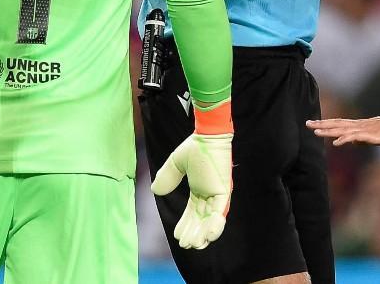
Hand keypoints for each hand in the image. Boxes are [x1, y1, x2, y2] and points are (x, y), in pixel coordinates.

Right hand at [151, 132, 232, 248]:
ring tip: (194, 244)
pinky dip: (216, 225)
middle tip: (185, 245)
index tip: (177, 236)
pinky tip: (208, 236)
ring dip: (203, 233)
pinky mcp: (224, 192)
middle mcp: (210, 194)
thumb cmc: (196, 146)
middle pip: (201, 219)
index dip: (185, 224)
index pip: (192, 212)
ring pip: (211, 220)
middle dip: (193, 233)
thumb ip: (167, 177)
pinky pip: (220, 212)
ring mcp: (218, 194)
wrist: (207, 135)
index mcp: (200, 189)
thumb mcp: (176, 163)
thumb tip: (156, 191)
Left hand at [306, 109, 379, 146]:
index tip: (313, 124)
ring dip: (329, 131)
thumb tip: (350, 142)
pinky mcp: (371, 135)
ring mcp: (365, 130)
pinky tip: (336, 142)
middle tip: (307, 123)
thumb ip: (361, 138)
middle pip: (337, 124)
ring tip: (316, 132)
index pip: (339, 123)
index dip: (326, 123)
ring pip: (343, 130)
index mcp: (359, 126)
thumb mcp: (374, 136)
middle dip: (322, 125)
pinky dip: (344, 139)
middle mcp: (359, 126)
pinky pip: (355, 137)